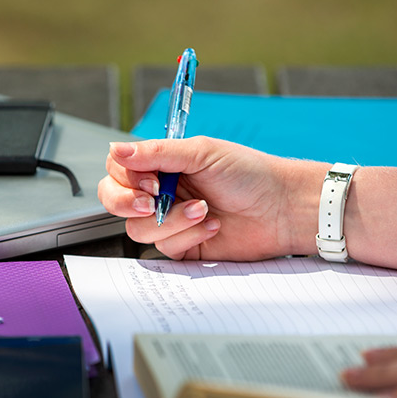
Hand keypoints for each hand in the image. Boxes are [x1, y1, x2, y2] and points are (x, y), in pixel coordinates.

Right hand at [98, 136, 326, 260]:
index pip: (118, 169)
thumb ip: (156, 153)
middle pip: (114, 201)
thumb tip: (116, 149)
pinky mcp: (183, 246)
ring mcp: (169, 221)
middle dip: (130, 203)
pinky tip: (213, 225)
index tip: (151, 181)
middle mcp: (160, 192)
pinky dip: (190, 235)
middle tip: (156, 201)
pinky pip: (165, 248)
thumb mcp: (201, 153)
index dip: (125, 177)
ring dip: (172, 220)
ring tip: (204, 209)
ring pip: (138, 228)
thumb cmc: (249, 173)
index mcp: (161, 164)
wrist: (281, 208)